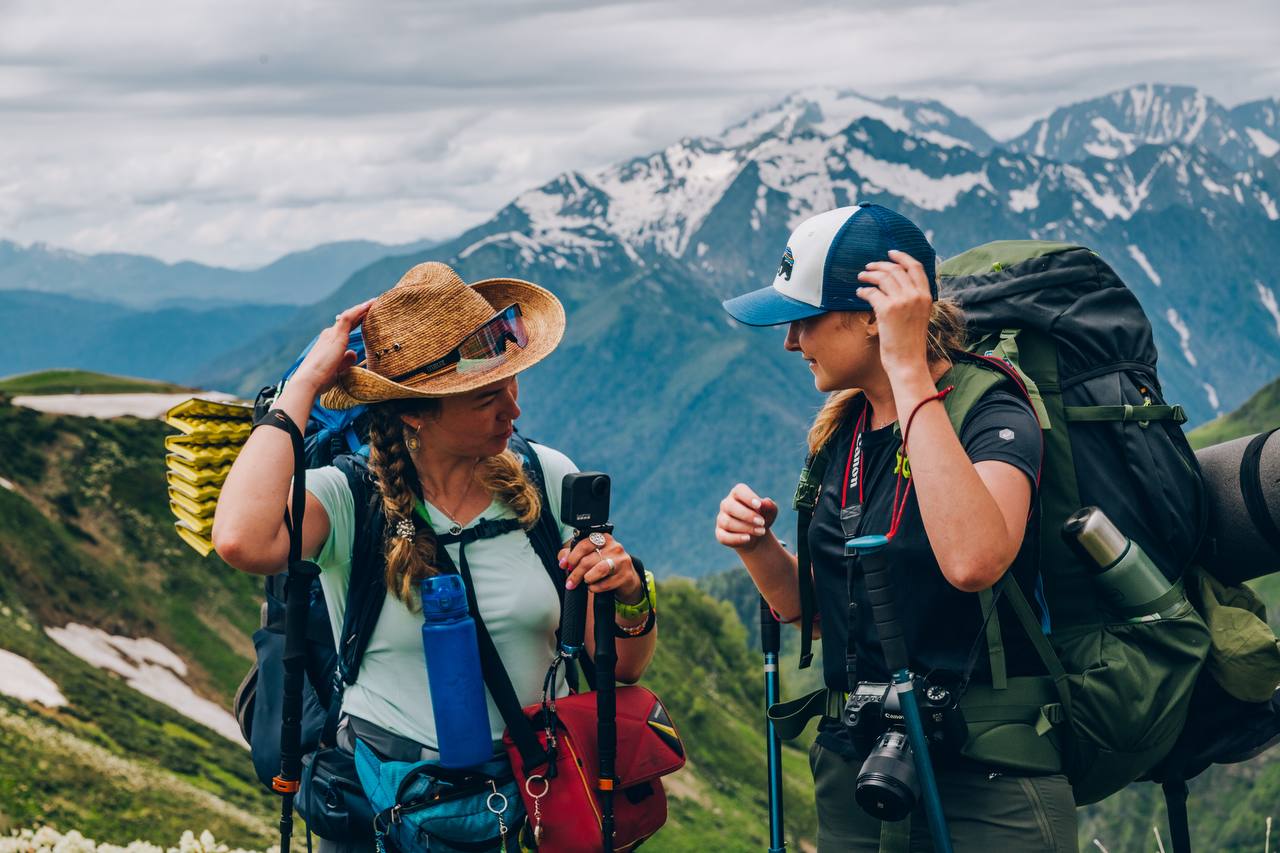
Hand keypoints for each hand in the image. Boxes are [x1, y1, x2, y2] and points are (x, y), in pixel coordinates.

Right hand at [292, 299, 375, 392]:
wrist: (309, 380)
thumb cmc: (321, 379)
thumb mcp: (337, 369)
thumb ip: (346, 360)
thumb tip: (354, 353)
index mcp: (329, 342)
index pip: (345, 328)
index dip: (357, 321)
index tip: (367, 316)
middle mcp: (329, 334)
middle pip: (348, 320)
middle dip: (360, 312)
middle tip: (373, 304)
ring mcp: (332, 333)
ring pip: (349, 316)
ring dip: (362, 308)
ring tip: (374, 301)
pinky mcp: (336, 335)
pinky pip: (349, 317)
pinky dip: (359, 310)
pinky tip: (369, 305)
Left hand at [558, 533, 642, 602]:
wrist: (626, 579)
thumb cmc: (603, 565)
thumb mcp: (589, 556)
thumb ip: (572, 555)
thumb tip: (562, 561)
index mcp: (603, 538)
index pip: (584, 544)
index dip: (572, 557)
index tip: (566, 566)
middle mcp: (614, 547)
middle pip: (588, 560)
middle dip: (575, 573)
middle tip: (569, 583)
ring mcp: (622, 561)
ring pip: (599, 569)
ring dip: (586, 578)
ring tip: (584, 582)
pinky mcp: (626, 575)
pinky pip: (606, 583)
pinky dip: (595, 587)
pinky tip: (593, 587)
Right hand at [715, 483, 778, 551]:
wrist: (756, 535)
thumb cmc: (762, 518)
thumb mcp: (770, 512)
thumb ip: (770, 506)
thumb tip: (765, 502)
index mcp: (737, 494)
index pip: (739, 491)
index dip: (748, 497)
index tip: (759, 505)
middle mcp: (726, 504)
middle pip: (730, 506)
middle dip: (748, 515)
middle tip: (762, 522)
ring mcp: (721, 519)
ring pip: (728, 522)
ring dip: (746, 528)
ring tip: (761, 532)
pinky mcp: (720, 534)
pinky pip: (724, 537)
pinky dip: (736, 538)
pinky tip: (748, 538)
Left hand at [856, 250, 932, 375]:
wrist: (908, 361)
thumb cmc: (910, 343)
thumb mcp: (919, 316)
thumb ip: (912, 299)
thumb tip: (897, 285)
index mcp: (927, 296)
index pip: (916, 267)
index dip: (902, 257)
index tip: (890, 252)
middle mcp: (916, 295)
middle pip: (896, 269)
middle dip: (880, 265)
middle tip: (868, 267)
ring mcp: (902, 301)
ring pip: (883, 277)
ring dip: (869, 275)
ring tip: (861, 278)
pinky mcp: (887, 310)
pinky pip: (871, 292)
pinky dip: (863, 290)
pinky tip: (859, 293)